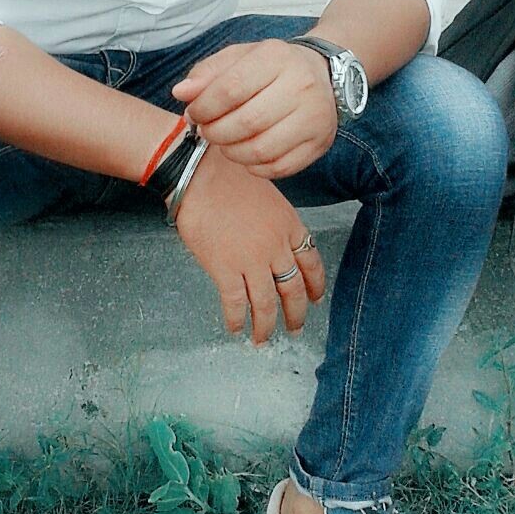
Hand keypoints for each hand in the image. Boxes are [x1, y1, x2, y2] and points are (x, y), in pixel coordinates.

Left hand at [171, 39, 337, 178]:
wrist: (324, 75)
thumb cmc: (272, 68)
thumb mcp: (239, 58)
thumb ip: (207, 72)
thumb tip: (181, 93)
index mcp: (277, 58)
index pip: (230, 89)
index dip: (204, 108)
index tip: (194, 114)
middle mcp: (301, 86)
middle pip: (246, 122)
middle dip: (215, 133)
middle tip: (207, 131)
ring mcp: (315, 118)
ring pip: (261, 150)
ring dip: (232, 152)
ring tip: (225, 142)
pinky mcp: (320, 143)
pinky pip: (279, 167)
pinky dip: (254, 166)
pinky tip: (247, 153)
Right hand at [172, 144, 325, 344]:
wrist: (199, 174)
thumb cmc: (227, 176)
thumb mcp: (266, 195)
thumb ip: (274, 223)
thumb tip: (271, 243)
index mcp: (289, 225)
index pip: (311, 263)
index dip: (315, 285)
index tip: (315, 299)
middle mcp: (276, 247)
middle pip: (293, 290)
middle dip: (296, 314)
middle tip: (294, 328)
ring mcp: (252, 260)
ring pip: (266, 303)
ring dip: (266, 325)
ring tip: (263, 338)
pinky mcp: (225, 269)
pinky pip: (236, 303)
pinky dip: (236, 319)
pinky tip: (234, 328)